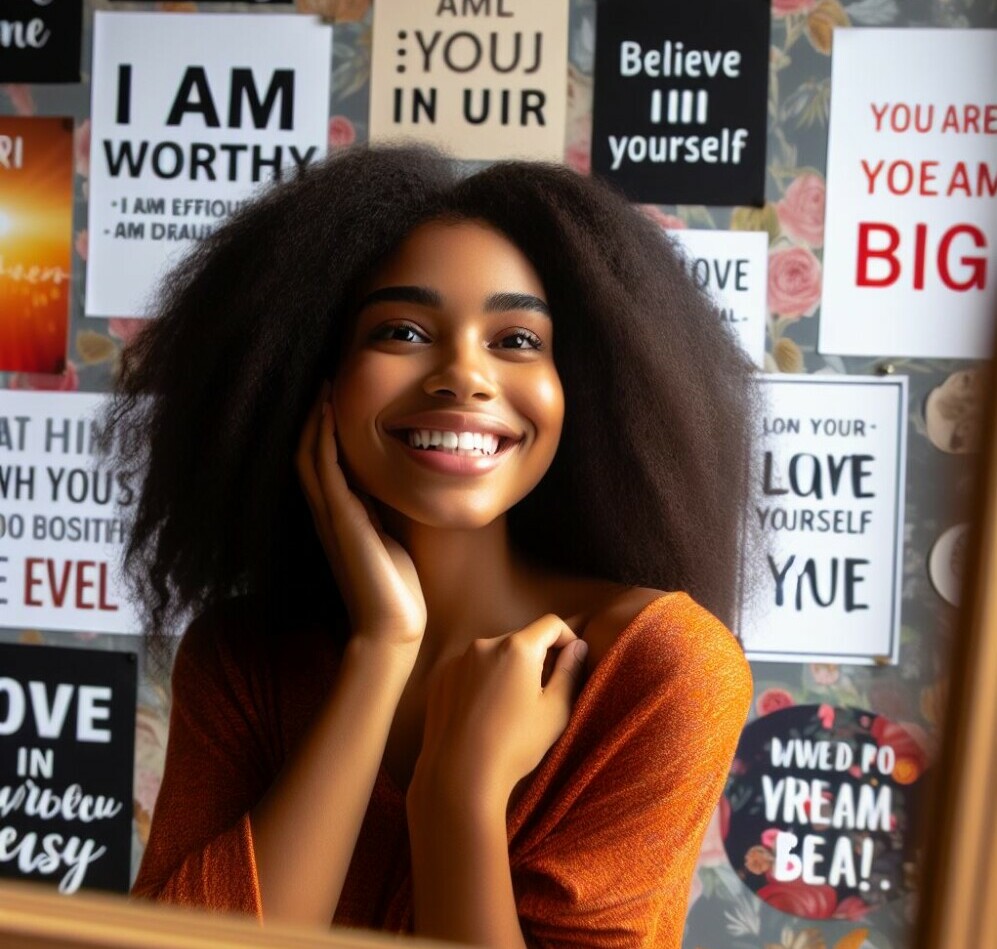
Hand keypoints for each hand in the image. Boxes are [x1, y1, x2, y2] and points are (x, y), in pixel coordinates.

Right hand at [296, 383, 426, 650]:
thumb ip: (385, 516)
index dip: (322, 429)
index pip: (321, 462)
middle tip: (324, 380)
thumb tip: (397, 489)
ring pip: (309, 455)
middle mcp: (327, 512)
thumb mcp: (390, 540)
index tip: (335, 396)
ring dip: (314, 419)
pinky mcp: (340, 520)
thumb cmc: (396, 589)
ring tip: (323, 385)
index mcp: (339, 516)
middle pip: (306, 452)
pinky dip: (322, 438)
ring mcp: (330, 515)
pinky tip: (328, 411)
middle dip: (313, 417)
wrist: (392, 628)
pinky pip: (325, 469)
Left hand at [410, 615, 588, 813]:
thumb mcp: (555, 711)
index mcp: (517, 648)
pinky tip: (484, 712)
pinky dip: (482, 679)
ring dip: (508, 668)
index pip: (551, 624)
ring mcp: (458, 659)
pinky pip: (470, 668)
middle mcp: (485, 644)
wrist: (460, 775)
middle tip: (542, 693)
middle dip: (536, 657)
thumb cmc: (515, 745)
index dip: (567, 638)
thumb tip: (578, 646)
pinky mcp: (440, 676)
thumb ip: (570, 671)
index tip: (571, 661)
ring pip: (494, 654)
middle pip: (521, 638)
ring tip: (510, 707)